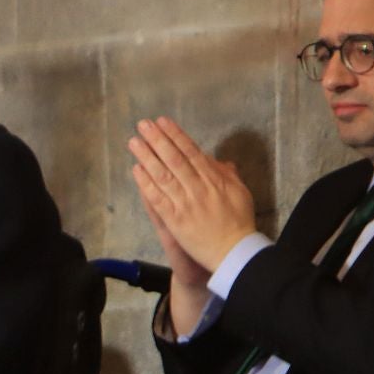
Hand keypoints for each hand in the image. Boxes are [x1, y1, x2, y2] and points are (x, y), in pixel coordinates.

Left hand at [127, 117, 258, 274]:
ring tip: (134, 142)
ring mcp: (186, 204)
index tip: (163, 122)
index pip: (191, 152)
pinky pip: (158, 199)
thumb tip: (214, 160)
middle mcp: (198, 188)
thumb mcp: (239, 192)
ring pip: (163, 176)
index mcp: (214, 179)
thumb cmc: (238, 222)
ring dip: (147, 157)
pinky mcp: (176, 221)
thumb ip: (226, 174)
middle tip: (143, 125)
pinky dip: (146, 184)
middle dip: (158, 140)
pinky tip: (136, 170)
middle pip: (175, 159)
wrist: (234, 252)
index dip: (176, 135)